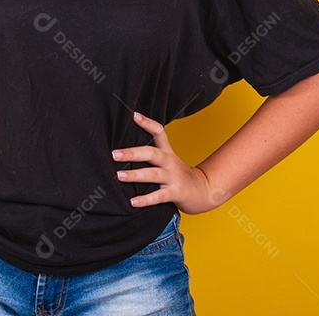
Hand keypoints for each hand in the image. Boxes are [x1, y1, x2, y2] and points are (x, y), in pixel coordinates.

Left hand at [111, 111, 229, 214]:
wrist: (204, 192)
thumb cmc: (179, 175)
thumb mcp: (169, 160)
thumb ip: (152, 153)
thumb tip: (124, 149)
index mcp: (167, 152)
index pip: (159, 132)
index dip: (148, 123)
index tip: (134, 115)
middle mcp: (170, 162)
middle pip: (151, 153)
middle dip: (132, 153)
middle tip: (115, 154)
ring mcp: (173, 177)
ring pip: (153, 174)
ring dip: (135, 175)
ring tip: (119, 175)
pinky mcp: (176, 193)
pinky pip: (159, 196)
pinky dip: (145, 199)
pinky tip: (133, 202)